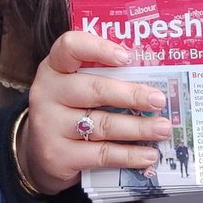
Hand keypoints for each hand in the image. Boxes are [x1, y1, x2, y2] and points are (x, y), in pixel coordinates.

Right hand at [18, 31, 170, 193]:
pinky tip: (148, 155)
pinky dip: (129, 155)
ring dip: (139, 128)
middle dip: (132, 95)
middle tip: (159, 100)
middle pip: (95, 89)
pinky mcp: (56, 156)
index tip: (127, 56)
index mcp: (53, 67)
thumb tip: (152, 79)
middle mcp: (47, 92)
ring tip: (162, 129)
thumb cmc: (70, 110)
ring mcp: (49, 125)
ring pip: (103, 124)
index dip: (99, 48)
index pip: (70, 46)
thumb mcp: (78, 86)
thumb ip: (104, 77)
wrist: (40, 153)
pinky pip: (101, 154)